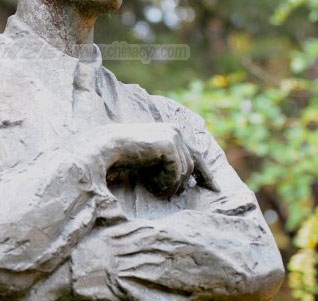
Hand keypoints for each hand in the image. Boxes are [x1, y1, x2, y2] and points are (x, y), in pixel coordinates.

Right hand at [76, 123, 217, 197]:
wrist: (104, 149)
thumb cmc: (120, 157)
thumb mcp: (148, 161)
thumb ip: (166, 164)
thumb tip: (186, 182)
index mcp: (170, 132)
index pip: (195, 155)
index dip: (207, 173)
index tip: (216, 190)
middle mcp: (175, 131)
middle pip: (191, 168)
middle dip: (179, 184)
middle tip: (158, 190)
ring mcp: (173, 135)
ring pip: (184, 173)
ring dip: (167, 184)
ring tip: (147, 182)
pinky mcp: (169, 143)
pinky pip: (177, 173)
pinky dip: (164, 182)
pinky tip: (148, 179)